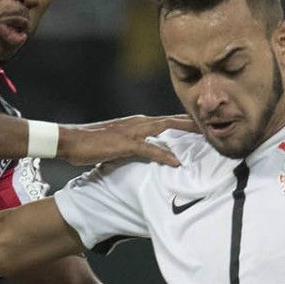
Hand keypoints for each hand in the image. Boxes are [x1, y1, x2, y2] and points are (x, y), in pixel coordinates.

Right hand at [58, 114, 196, 167]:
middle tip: (214, 128)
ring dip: (185, 135)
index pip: (167, 120)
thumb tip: (145, 153)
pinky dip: (163, 155)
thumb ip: (133, 145)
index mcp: (137, 123)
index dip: (186, 123)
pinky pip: (148, 149)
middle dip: (193, 124)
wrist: (70, 140)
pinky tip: (176, 162)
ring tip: (204, 140)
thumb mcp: (117, 143)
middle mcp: (138, 123)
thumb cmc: (91, 143)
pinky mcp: (124, 143)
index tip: (204, 127)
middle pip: (172, 121)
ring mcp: (132, 132)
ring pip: (165, 130)